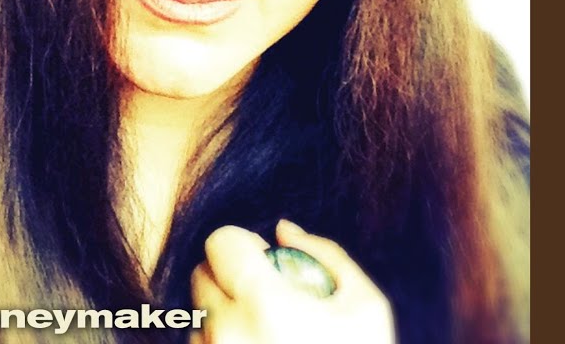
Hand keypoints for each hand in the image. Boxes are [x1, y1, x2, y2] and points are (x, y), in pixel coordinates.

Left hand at [188, 220, 394, 343]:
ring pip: (198, 316)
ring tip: (264, 335)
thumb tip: (283, 231)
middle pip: (202, 276)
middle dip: (228, 276)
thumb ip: (325, 254)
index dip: (240, 243)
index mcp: (264, 303)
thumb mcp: (366, 306)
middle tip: (264, 294)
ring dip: (223, 316)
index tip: (261, 256)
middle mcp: (227, 332)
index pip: (219, 242)